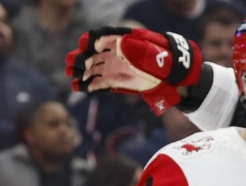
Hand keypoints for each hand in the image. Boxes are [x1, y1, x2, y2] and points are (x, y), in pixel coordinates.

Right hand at [66, 27, 202, 114]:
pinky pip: (99, 83)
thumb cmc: (166, 60)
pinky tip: (80, 88)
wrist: (174, 76)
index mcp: (123, 41)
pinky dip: (90, 86)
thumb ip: (141, 49)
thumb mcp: (157, 52)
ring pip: (93, 69)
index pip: (104, 37)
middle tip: (71, 64)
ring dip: (81, 72)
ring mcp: (114, 68)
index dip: (93, 40)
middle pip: (93, 54)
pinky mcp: (116, 81)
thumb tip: (123, 44)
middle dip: (81, 57)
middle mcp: (115, 54)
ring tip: (71, 76)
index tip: (87, 44)